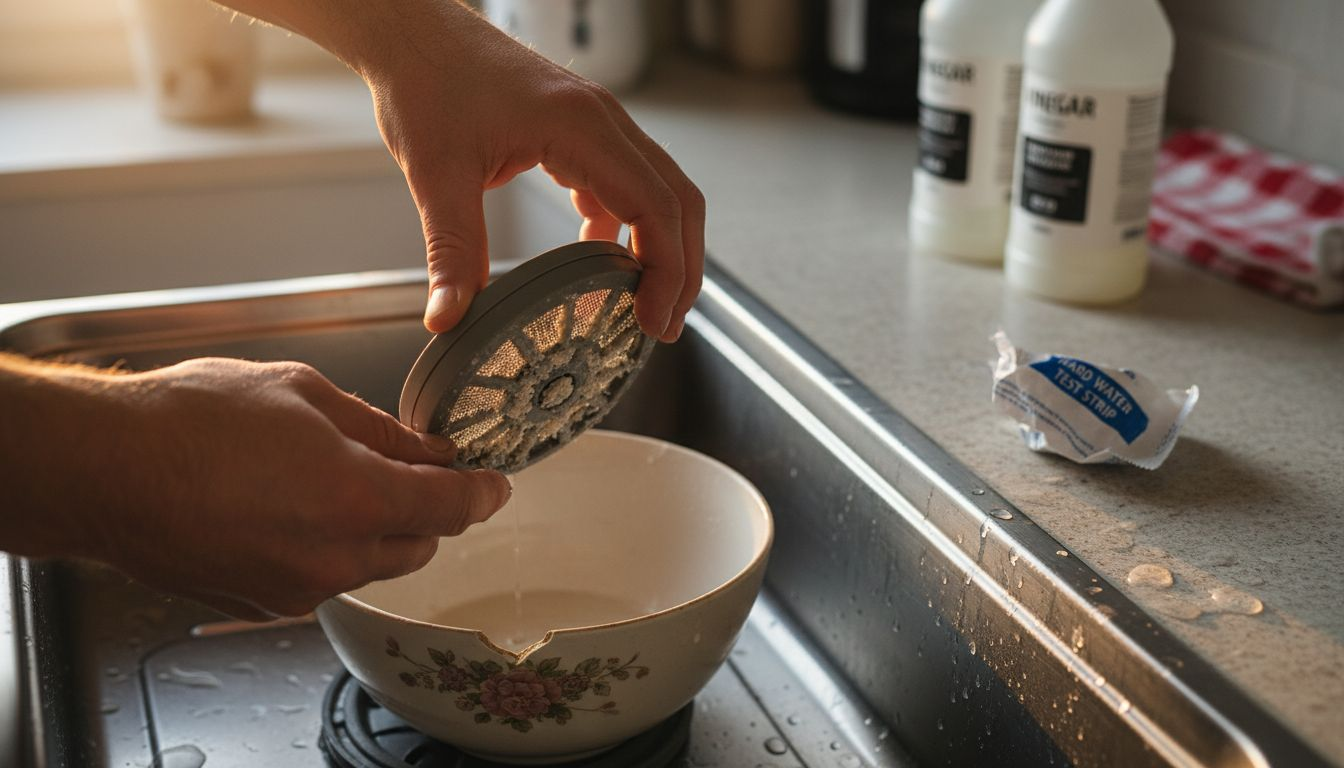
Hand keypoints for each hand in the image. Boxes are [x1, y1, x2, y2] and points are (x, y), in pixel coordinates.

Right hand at [1, 357, 509, 619]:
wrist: (104, 468)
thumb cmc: (192, 419)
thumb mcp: (305, 394)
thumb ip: (382, 430)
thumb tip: (429, 448)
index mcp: (358, 499)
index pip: (453, 508)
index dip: (482, 492)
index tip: (494, 482)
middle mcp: (335, 556)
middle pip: (420, 544)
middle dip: (427, 508)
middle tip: (412, 467)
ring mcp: (298, 586)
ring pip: (373, 564)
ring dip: (379, 530)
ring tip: (336, 479)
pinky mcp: (264, 601)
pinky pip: (324, 577)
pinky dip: (331, 547)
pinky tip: (295, 507)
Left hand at [217, 0, 703, 340]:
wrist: (415, 35)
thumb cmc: (427, 83)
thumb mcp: (435, 174)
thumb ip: (451, 251)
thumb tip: (447, 318)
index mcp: (580, 126)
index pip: (655, 205)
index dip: (666, 269)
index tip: (651, 319)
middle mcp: (603, 120)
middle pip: (677, 200)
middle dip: (681, 268)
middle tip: (662, 326)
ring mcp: (599, 122)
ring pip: (662, 189)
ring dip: (663, 247)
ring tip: (645, 304)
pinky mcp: (584, 129)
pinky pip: (628, 181)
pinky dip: (628, 226)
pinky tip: (600, 259)